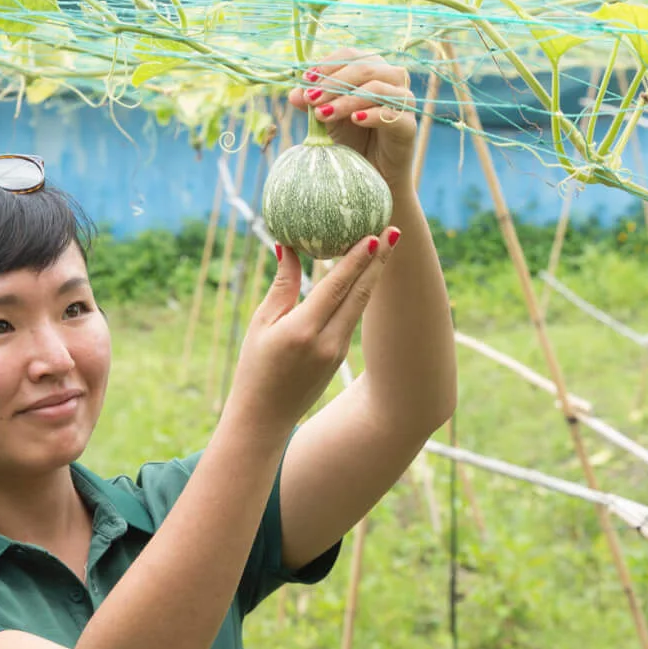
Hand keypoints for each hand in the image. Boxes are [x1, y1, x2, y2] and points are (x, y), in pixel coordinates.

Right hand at [229, 233, 399, 429]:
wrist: (265, 417)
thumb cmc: (254, 367)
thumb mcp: (261, 324)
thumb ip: (282, 286)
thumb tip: (289, 247)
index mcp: (303, 331)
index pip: (336, 287)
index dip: (356, 260)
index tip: (372, 235)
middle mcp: (326, 341)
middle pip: (359, 293)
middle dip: (378, 260)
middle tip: (393, 231)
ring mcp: (337, 351)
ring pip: (360, 305)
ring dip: (373, 274)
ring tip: (385, 246)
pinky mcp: (340, 357)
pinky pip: (352, 317)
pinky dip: (360, 293)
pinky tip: (364, 275)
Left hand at [286, 47, 419, 184]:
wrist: (371, 172)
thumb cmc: (351, 137)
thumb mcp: (326, 116)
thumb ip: (312, 103)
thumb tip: (294, 94)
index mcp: (373, 69)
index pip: (351, 55)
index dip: (328, 64)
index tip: (306, 79)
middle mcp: (392, 79)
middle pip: (365, 67)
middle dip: (334, 82)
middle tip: (312, 98)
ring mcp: (404, 101)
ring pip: (377, 88)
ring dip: (346, 99)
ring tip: (323, 113)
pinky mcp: (408, 125)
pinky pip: (392, 114)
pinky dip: (371, 114)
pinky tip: (355, 119)